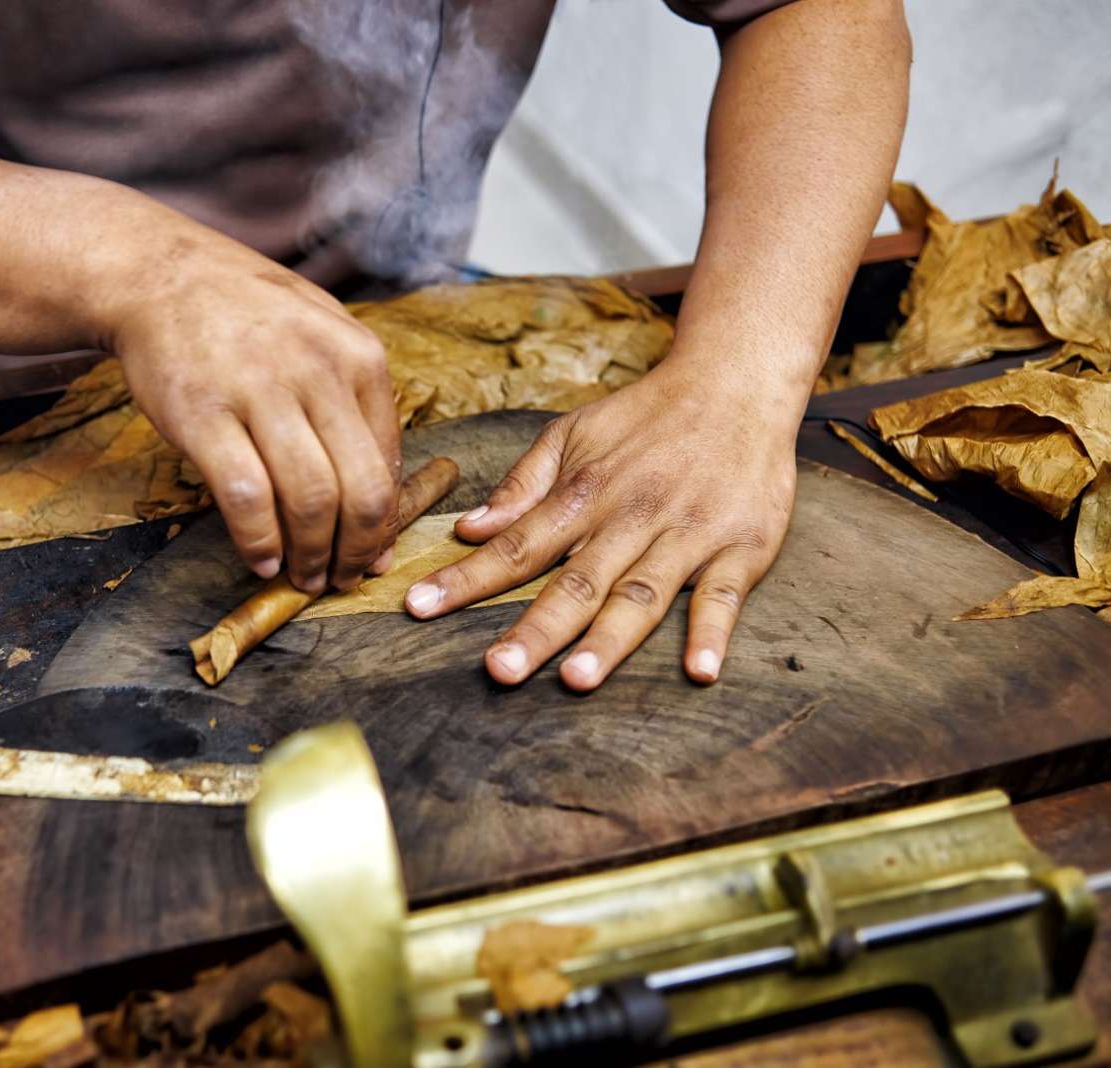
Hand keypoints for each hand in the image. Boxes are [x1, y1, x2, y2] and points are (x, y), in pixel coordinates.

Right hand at [107, 218, 400, 593]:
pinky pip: (245, 498)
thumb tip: (378, 510)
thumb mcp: (323, 338)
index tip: (370, 554)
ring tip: (303, 577)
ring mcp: (259, 391)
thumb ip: (355, 413)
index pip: (389, 463)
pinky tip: (261, 558)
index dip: (384, 523)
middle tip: (341, 579)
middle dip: (356, 551)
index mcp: (359, 356)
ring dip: (311, 556)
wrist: (160, 274)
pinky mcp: (203, 414)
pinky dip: (259, 541)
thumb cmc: (248, 316)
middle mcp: (318, 372)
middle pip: (361, 490)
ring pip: (309, 501)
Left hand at [404, 362, 799, 688]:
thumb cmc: (645, 416)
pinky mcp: (741, 547)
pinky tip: (699, 670)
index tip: (418, 608)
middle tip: (499, 671)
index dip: (466, 580)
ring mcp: (687, 534)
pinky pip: (725, 595)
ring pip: (641, 595)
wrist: (736, 382)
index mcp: (584, 494)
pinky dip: (712, 632)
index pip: (514, 547)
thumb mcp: (572, 432)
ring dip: (609, 639)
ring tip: (576, 679)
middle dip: (536, 629)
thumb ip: (522, 485)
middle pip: (576, 583)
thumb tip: (469, 529)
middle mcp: (630, 518)